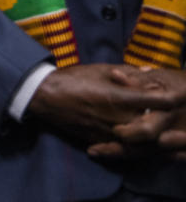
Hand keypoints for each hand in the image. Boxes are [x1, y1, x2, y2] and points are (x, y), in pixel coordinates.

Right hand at [27, 64, 182, 144]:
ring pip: (142, 140)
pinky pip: (125, 147)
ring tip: (156, 126)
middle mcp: (119, 119)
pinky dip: (135, 142)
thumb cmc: (72, 78)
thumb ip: (127, 72)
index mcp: (120, 98)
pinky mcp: (101, 141)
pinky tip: (137, 137)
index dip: (172, 98)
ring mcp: (110, 133)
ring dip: (152, 133)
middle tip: (168, 112)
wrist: (45, 96)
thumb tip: (148, 71)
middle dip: (164, 118)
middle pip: (155, 125)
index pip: (158, 101)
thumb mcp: (100, 69)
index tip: (180, 94)